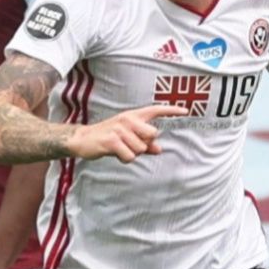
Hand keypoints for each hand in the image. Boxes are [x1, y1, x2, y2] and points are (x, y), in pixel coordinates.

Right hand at [68, 104, 182, 162]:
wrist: (82, 139)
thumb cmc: (107, 138)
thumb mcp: (127, 138)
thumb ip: (145, 143)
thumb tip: (159, 149)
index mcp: (132, 116)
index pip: (155, 110)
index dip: (171, 111)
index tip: (186, 111)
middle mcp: (127, 120)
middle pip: (152, 135)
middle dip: (144, 144)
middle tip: (130, 144)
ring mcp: (119, 129)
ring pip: (141, 149)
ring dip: (132, 153)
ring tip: (119, 149)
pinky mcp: (112, 140)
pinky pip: (130, 156)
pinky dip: (124, 159)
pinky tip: (114, 153)